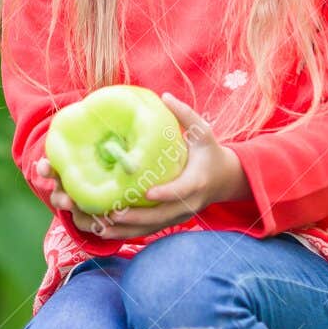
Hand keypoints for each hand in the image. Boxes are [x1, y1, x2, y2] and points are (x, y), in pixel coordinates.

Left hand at [37, 92, 249, 240]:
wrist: (224, 180)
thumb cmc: (210, 153)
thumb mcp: (203, 132)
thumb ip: (186, 115)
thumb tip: (165, 96)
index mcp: (196, 181)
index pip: (181, 190)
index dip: (166, 193)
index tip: (148, 193)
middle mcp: (188, 204)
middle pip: (163, 216)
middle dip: (138, 218)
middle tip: (114, 213)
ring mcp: (180, 216)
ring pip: (153, 228)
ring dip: (128, 230)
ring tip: (103, 227)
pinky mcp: (171, 221)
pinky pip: (149, 230)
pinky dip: (129, 232)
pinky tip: (106, 231)